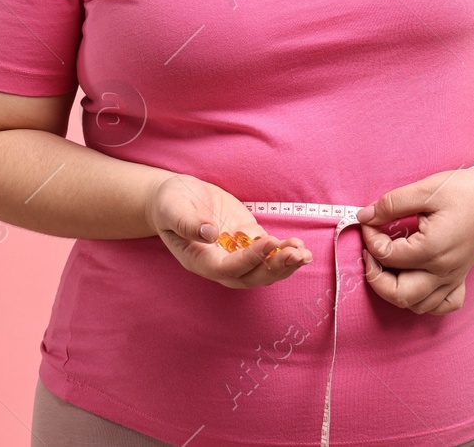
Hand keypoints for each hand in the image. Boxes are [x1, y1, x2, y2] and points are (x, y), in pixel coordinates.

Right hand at [145, 173, 313, 288]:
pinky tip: (299, 246)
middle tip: (295, 254)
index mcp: (199, 260)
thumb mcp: (172, 209)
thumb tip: (210, 233)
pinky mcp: (247, 239)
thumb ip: (187, 223)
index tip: (268, 241)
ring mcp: (235, 252)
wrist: (176, 197)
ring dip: (285, 264)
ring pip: (263, 269)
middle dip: (274, 268)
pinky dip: (284, 251)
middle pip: (250, 277)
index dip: (250, 259)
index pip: (228, 268)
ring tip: (304, 253)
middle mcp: (220, 263)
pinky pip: (267, 252)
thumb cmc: (170, 204)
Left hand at [356, 164, 473, 315]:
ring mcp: (453, 278)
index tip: (368, 220)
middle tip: (370, 251)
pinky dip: (426, 301)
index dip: (369, 236)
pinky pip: (442, 305)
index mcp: (432, 250)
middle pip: (397, 294)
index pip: (386, 255)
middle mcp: (443, 272)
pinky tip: (417, 280)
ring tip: (390, 264)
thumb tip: (364, 216)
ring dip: (396, 290)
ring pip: (417, 305)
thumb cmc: (467, 189)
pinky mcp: (461, 277)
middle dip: (375, 276)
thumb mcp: (426, 189)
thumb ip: (391, 204)